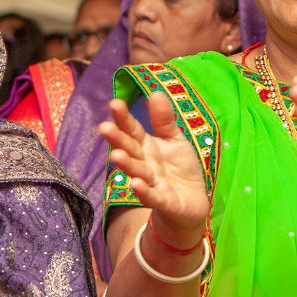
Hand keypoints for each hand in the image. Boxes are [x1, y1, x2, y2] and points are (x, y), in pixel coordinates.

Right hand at [98, 93, 207, 249]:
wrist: (192, 205)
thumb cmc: (180, 170)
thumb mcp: (175, 140)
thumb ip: (164, 120)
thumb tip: (156, 92)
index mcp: (146, 146)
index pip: (132, 130)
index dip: (124, 118)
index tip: (114, 103)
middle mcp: (144, 163)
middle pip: (129, 149)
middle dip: (117, 140)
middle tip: (104, 128)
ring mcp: (151, 183)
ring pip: (136, 171)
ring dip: (126, 164)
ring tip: (116, 155)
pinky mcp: (162, 202)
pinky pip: (151, 196)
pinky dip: (143, 190)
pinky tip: (134, 183)